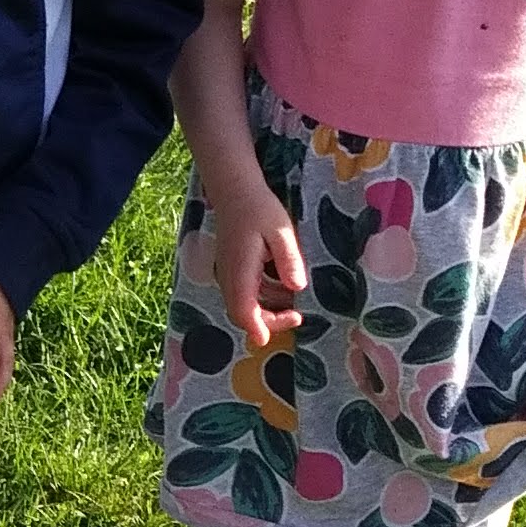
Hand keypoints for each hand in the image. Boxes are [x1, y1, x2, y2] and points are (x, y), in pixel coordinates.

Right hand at [204, 176, 307, 350]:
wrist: (234, 189)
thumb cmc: (259, 207)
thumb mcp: (281, 232)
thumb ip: (289, 260)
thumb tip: (297, 288)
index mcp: (240, 270)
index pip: (244, 310)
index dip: (258, 327)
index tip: (273, 337)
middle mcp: (229, 277)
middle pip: (242, 314)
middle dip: (268, 322)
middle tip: (297, 316)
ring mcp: (228, 274)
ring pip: (243, 305)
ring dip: (266, 310)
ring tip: (294, 303)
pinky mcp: (232, 269)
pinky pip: (244, 293)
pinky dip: (262, 298)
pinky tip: (282, 288)